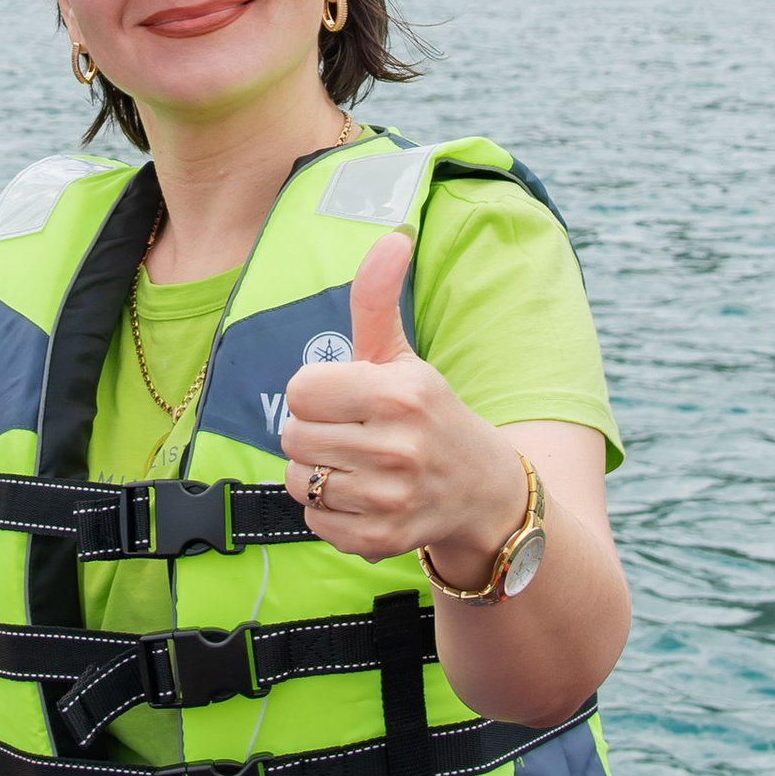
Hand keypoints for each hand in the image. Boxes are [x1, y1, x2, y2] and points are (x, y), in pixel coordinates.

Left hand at [278, 231, 529, 571]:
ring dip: (318, 472)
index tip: (348, 398)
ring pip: (298, 479)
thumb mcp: (403, 357)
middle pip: (292, 435)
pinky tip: (365, 497)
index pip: (300, 390)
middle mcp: (397, 447)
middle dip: (315, 432)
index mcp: (399, 393)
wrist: (482, 491)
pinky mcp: (380, 539)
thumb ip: (377, 299)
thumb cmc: (428, 414)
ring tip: (359, 465)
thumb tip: (391, 236)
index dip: (317, 392)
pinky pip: (313, 520)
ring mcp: (390, 498)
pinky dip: (329, 511)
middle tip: (354, 434)